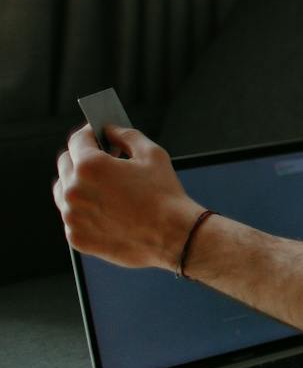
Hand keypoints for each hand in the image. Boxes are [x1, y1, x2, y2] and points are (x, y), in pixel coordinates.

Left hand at [53, 124, 203, 271]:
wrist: (174, 236)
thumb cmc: (165, 195)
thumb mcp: (152, 154)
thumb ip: (126, 135)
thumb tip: (110, 131)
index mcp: (90, 166)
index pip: (77, 140)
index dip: (89, 133)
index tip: (96, 134)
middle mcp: (74, 190)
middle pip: (65, 163)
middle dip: (82, 157)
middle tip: (103, 159)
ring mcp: (72, 216)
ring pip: (63, 191)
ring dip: (78, 183)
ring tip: (103, 186)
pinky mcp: (76, 237)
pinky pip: (72, 216)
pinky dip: (84, 210)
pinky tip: (106, 209)